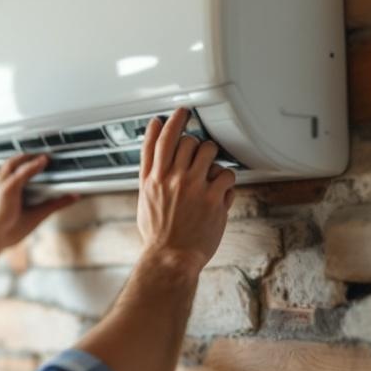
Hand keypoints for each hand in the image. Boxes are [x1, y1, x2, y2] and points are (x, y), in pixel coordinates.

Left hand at [0, 154, 77, 249]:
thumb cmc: (8, 229)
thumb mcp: (35, 217)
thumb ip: (55, 204)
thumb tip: (73, 196)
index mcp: (11, 187)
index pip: (28, 168)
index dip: (39, 162)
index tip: (48, 158)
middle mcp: (0, 183)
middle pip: (14, 162)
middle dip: (27, 157)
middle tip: (40, 157)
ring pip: (4, 166)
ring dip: (16, 161)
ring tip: (27, 161)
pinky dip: (6, 170)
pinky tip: (10, 174)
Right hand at [137, 108, 235, 275]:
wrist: (170, 258)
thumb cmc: (157, 234)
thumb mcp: (144, 200)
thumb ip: (149, 176)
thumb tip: (152, 157)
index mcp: (152, 179)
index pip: (159, 141)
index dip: (170, 122)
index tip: (177, 113)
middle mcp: (171, 179)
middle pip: (186, 140)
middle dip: (194, 142)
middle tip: (197, 151)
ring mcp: (193, 187)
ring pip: (208, 150)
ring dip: (212, 156)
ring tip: (211, 168)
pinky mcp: (213, 198)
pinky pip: (226, 174)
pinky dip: (226, 180)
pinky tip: (221, 190)